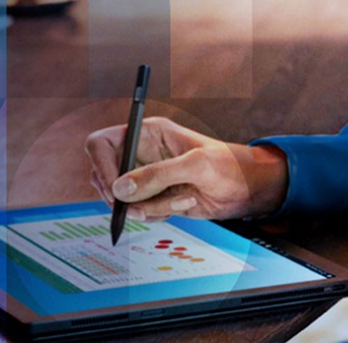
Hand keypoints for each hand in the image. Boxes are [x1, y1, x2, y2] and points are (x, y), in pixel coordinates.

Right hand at [83, 116, 288, 221]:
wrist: (246, 190)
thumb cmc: (227, 165)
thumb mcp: (194, 166)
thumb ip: (156, 175)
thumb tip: (120, 189)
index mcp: (146, 133)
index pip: (101, 144)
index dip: (101, 165)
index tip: (115, 190)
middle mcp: (140, 154)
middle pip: (104, 175)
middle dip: (122, 196)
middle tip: (142, 207)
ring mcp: (146, 177)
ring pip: (122, 199)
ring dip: (148, 207)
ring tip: (182, 200)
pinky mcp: (153, 197)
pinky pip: (139, 211)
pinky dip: (157, 214)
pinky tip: (183, 204)